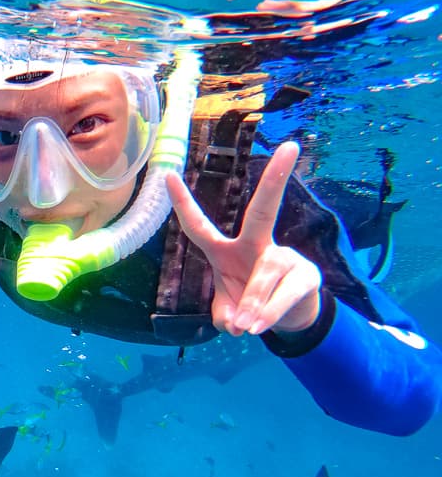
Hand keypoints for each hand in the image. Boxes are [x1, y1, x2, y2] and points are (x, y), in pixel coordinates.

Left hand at [165, 141, 321, 335]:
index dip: (183, 205)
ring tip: (245, 327)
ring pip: (264, 275)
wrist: (289, 318)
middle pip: (263, 212)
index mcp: (225, 251)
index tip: (169, 175)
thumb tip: (234, 322)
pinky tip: (256, 327)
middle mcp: (255, 245)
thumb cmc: (249, 304)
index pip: (199, 226)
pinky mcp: (306, 276)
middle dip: (274, 181)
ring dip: (251, 304)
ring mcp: (284, 257)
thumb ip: (222, 315)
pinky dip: (268, 314)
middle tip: (290, 148)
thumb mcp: (228, 312)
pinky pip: (284, 295)